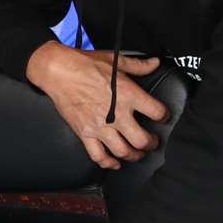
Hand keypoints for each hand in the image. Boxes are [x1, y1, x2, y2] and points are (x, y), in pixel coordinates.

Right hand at [25, 43, 168, 170]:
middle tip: (152, 142)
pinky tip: (114, 163)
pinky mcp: (85, 133)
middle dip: (151, 143)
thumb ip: (138, 64)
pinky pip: (98, 156)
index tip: (163, 117)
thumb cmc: (85, 64)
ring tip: (137, 153)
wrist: (58, 71)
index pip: (157, 112)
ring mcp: (100, 126)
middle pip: (142, 140)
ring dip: (134, 156)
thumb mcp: (115, 59)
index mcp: (128, 94)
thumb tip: (155, 63)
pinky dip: (108, 163)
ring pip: (123, 151)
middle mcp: (116, 114)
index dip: (164, 116)